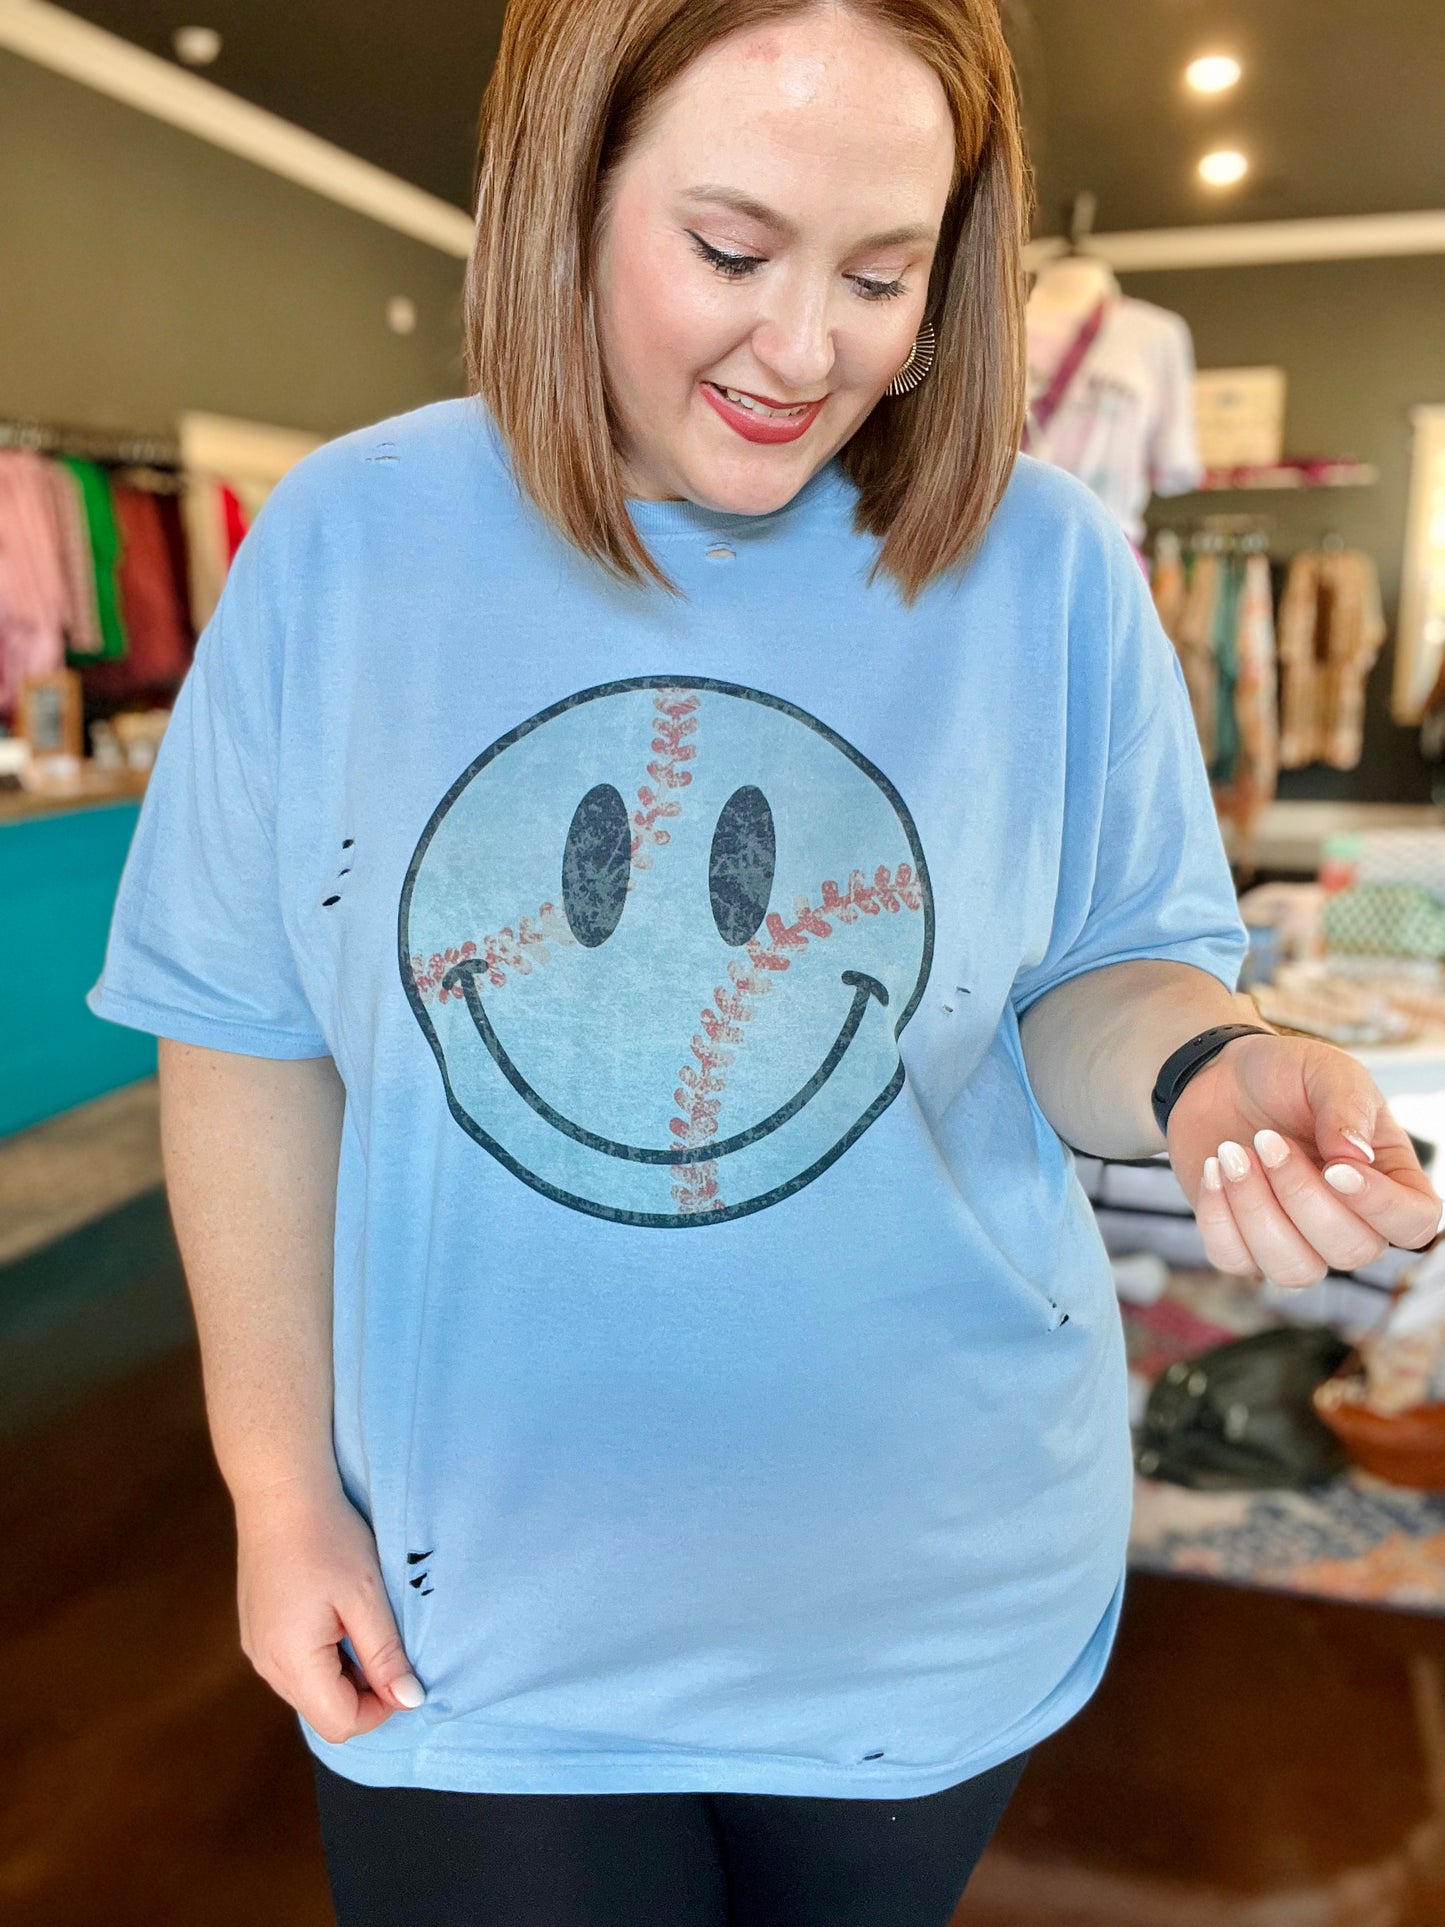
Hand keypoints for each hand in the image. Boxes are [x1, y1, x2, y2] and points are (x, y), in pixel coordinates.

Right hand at [234, 1478, 424, 1743]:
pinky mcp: (256, 1630)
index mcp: (291, 1662)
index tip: (402, 1668)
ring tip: (361, 1622)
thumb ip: (386, 1655)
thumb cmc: (328, 1538)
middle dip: (363, 1691)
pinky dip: (322, 1656)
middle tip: (385, 1641)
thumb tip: (410, 1702)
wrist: (281, 1491)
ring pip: (308, 1690)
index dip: (380, 1708)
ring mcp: (256, 1648)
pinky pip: (294, 1665)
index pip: (340, 1724)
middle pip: (322, 1711)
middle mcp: (266, 1664)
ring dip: (343, 1673)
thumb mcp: (367, 1596)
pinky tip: (336, 1614)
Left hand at [1165, 1032, 1442, 1287]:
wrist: (1219, 1077)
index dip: (1380, 1207)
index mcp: (1389, 1179)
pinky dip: (1218, 1215)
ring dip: (1255, 1210)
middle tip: (1267, 1139)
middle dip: (1301, 1195)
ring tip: (1231, 1152)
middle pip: (1351, 1252)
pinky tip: (1214, 1168)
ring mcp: (1297, 1241)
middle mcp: (1351, 1221)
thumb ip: (1347, 1106)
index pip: (1413, 1224)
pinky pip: (1236, 1260)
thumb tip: (1355, 1158)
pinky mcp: (1243, 1247)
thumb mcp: (1326, 1071)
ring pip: (1294, 1271)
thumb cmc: (1287, 1075)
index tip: (1335, 1167)